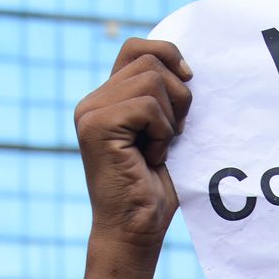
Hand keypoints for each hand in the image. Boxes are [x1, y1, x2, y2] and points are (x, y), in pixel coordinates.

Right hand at [75, 38, 191, 252]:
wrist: (136, 230)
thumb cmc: (154, 188)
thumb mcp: (163, 133)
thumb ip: (162, 99)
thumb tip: (187, 66)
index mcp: (106, 99)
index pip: (136, 48)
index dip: (167, 54)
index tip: (188, 80)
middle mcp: (92, 102)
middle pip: (149, 61)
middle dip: (178, 95)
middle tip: (174, 134)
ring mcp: (91, 112)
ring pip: (151, 80)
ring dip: (170, 119)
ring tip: (158, 148)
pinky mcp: (97, 126)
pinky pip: (148, 106)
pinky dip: (161, 133)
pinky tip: (151, 158)